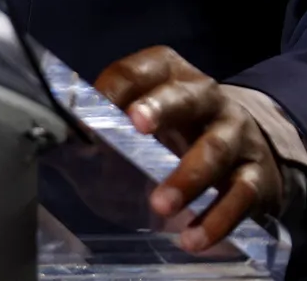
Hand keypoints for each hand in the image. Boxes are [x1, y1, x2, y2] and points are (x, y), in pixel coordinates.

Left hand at [93, 46, 283, 252]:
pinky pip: (241, 195)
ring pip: (215, 148)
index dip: (120, 83)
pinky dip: (217, 218)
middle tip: (136, 125)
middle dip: (162, 107)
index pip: (145, 69)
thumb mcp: (143, 125)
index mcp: (172, 76)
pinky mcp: (255, 175)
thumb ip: (100, 130)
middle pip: (189, 95)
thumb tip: (51, 138)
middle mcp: (207, 98)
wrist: (247, 152)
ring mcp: (236, 135)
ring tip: (160, 204)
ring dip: (188, 177)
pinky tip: (191, 237)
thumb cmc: (176, 136)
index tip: (96, 104)